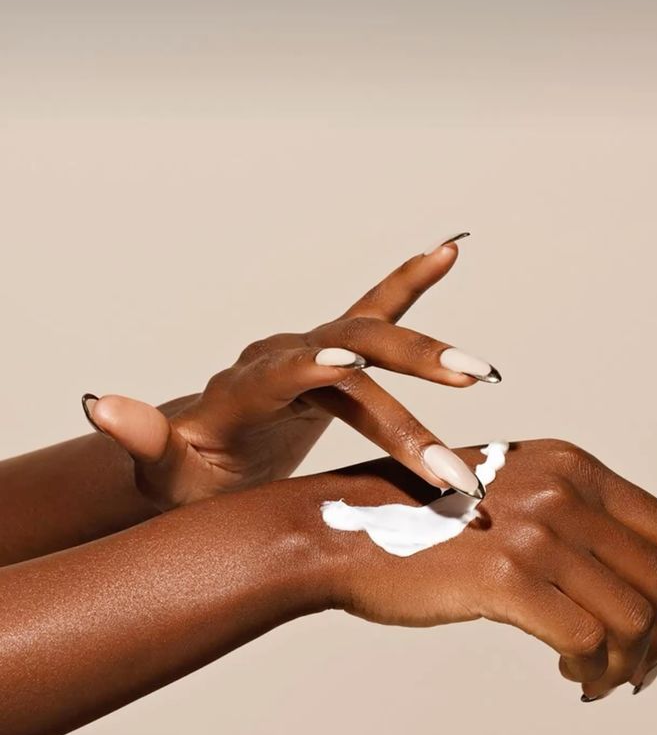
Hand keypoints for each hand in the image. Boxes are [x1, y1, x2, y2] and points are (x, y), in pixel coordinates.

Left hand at [82, 234, 499, 509]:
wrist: (208, 465)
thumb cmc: (190, 483)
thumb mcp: (162, 478)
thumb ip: (142, 442)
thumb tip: (98, 403)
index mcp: (240, 394)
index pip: (278, 375)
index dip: (311, 367)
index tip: (350, 363)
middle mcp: (277, 359)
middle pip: (346, 356)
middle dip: (403, 378)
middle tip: (460, 392)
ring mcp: (307, 350)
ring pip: (373, 341)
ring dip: (427, 356)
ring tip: (479, 372)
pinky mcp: (333, 354)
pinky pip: (375, 313)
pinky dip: (408, 285)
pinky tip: (447, 251)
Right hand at [316, 439, 656, 698]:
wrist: (341, 532)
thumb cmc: (419, 525)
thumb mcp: (509, 499)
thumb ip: (571, 524)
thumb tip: (634, 587)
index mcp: (568, 464)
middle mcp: (561, 489)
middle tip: (638, 670)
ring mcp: (534, 530)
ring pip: (633, 615)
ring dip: (629, 661)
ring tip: (598, 676)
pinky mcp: (505, 576)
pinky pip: (590, 638)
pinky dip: (595, 667)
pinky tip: (571, 673)